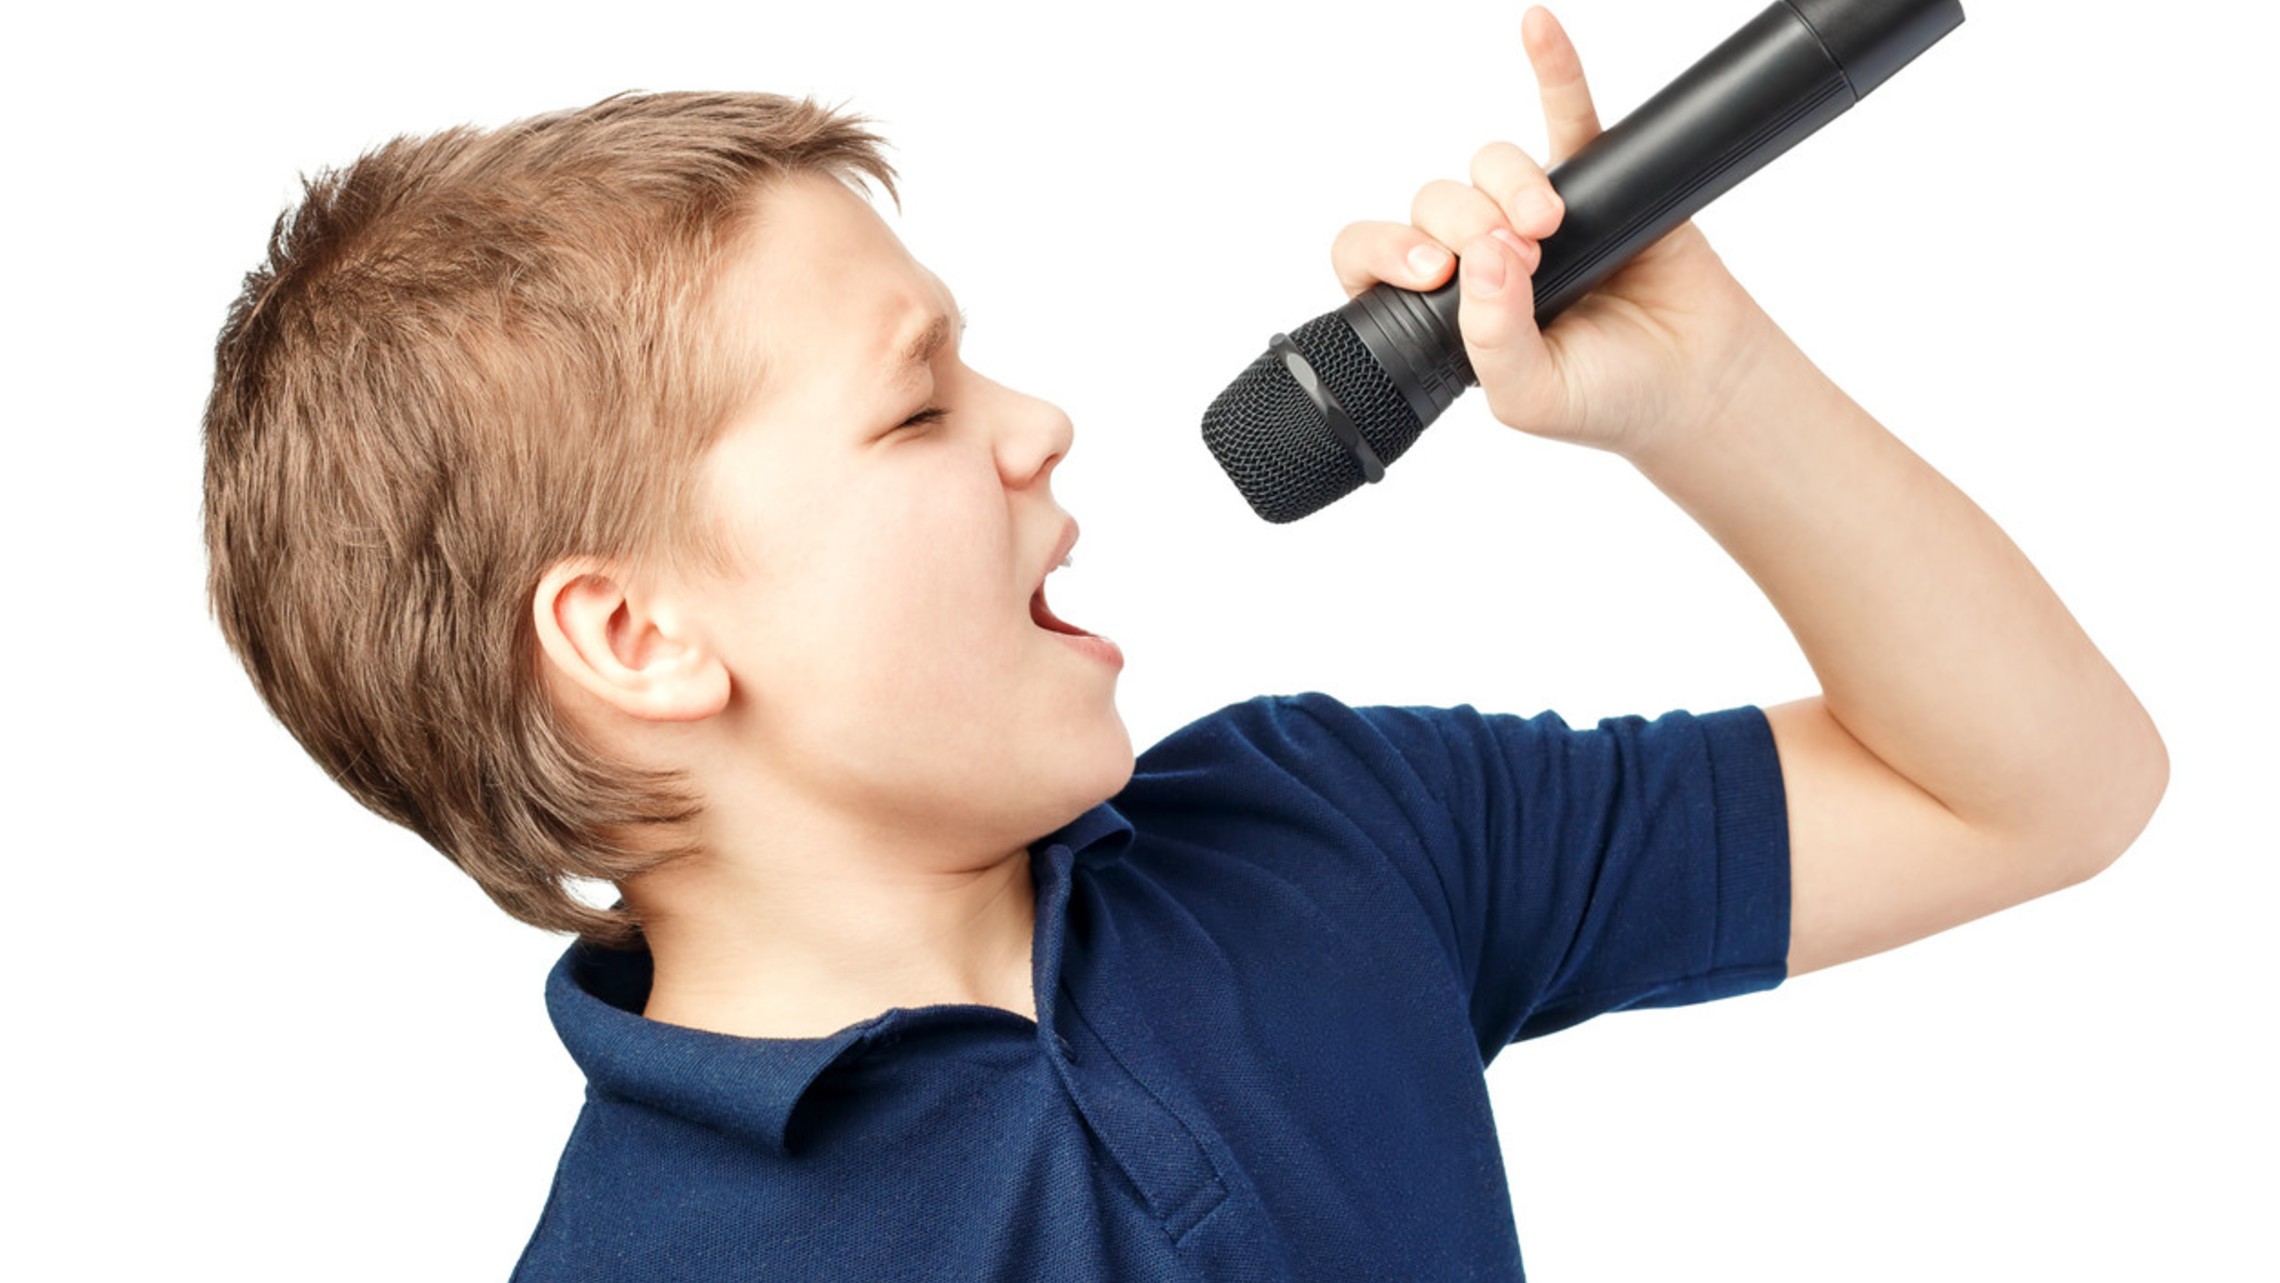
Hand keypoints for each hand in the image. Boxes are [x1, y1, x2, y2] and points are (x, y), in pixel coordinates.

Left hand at [1330, 5, 1787, 461]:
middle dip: (1465, 224)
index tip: (1429, 270)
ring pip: (1489, 165)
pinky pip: (1566, 111)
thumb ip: (1489, 340)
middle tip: (1521, 262)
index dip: (1387, 251)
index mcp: (1442, 308)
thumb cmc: (1606, 397)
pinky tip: (1536, 27)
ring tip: (1549, 226)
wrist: (1697, 384)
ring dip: (1509, 185)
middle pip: (1435, 202)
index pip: (1374, 257)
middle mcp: (1477, 255)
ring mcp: (1530, 213)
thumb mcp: (1528, 396)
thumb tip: (1479, 259)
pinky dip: (1553, 67)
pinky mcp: (1594, 178)